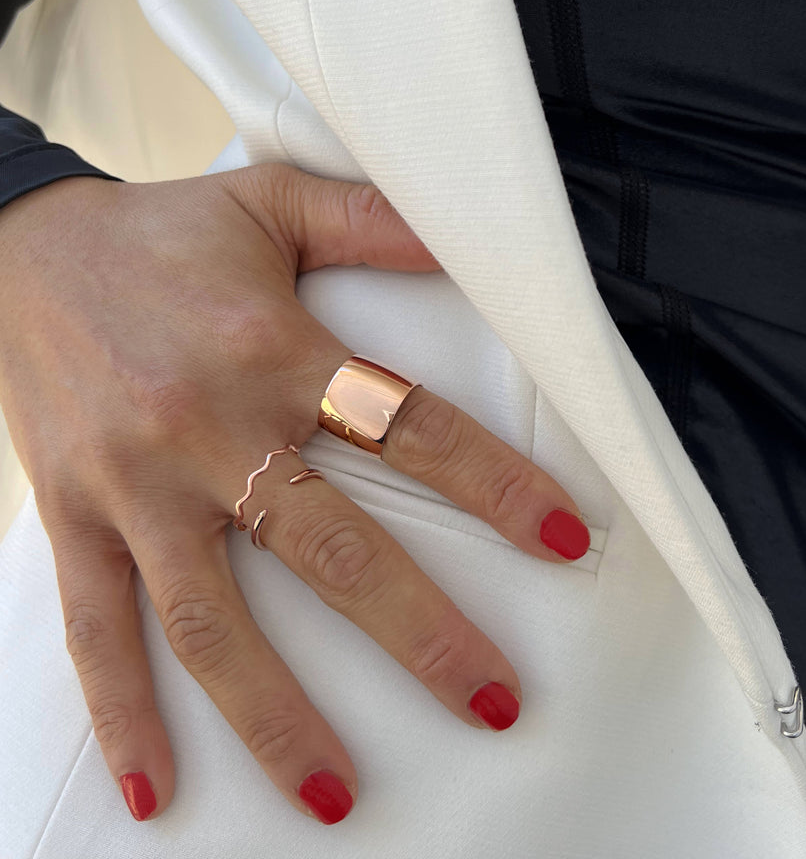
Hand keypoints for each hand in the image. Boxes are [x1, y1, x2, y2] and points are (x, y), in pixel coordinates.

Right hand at [0, 166, 588, 824]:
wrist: (18, 247)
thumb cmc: (162, 230)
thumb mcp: (271, 202)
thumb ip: (371, 220)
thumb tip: (464, 230)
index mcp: (273, 351)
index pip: (411, 432)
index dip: (494, 487)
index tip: (560, 540)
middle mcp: (210, 431)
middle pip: (333, 551)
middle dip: (422, 636)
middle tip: (495, 702)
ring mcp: (137, 486)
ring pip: (214, 621)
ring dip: (278, 715)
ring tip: (339, 794)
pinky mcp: (75, 517)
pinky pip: (95, 629)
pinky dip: (121, 714)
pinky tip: (152, 790)